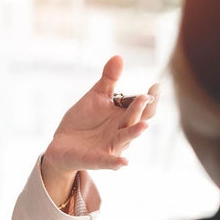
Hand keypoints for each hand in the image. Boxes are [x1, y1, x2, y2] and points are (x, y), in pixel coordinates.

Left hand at [42, 55, 158, 204]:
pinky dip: (116, 161)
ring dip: (134, 132)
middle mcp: (121, 132)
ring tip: (143, 126)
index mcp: (123, 116)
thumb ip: (109, 80)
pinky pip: (108, 161)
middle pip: (135, 120)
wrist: (63, 144)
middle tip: (145, 96)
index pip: (142, 107)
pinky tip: (124, 162)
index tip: (156, 86)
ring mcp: (110, 146)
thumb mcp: (96, 97)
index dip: (150, 98)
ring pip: (125, 139)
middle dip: (140, 109)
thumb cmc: (84, 120)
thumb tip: (118, 57)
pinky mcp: (96, 159)